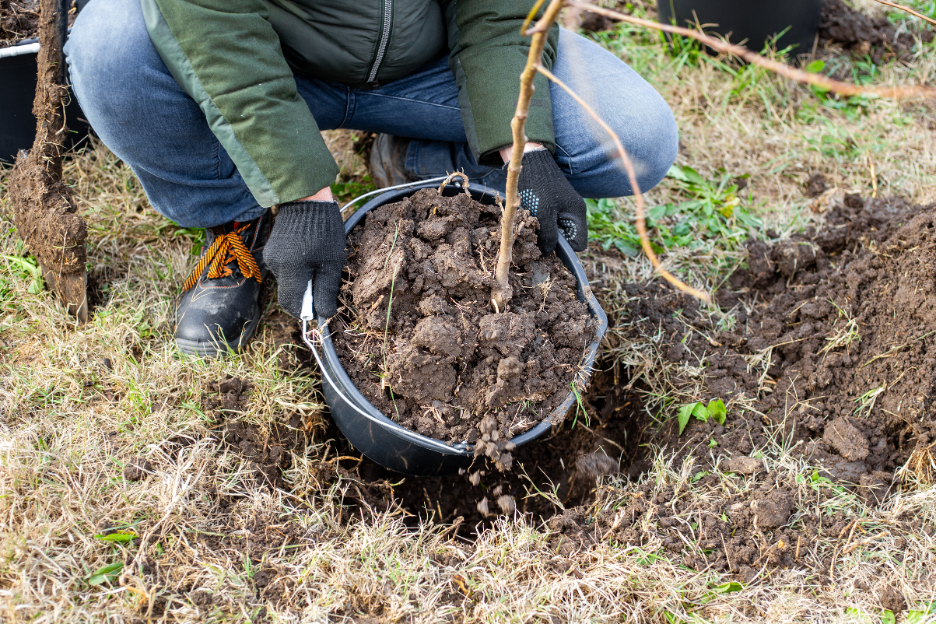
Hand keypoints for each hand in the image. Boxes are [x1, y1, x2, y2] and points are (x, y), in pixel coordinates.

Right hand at [263, 199, 345, 318]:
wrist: (307, 199)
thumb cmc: (323, 230)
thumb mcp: (332, 263)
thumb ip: (326, 291)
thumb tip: (324, 314)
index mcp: (290, 271)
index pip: (292, 305)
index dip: (306, 312)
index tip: (321, 308)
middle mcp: (275, 266)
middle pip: (289, 294)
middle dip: (307, 296)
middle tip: (324, 283)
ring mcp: (271, 257)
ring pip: (288, 282)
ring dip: (304, 281)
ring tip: (320, 263)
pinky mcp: (272, 250)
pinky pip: (285, 269)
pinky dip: (298, 270)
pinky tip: (310, 256)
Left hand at [513, 149, 587, 255]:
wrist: (531, 162)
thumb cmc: (539, 186)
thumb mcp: (543, 213)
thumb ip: (548, 235)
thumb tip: (547, 253)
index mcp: (577, 214)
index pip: (579, 244)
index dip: (566, 250)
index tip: (550, 247)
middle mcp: (573, 213)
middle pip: (567, 239)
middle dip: (553, 242)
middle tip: (538, 239)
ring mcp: (564, 209)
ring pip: (557, 232)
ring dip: (545, 234)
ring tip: (533, 227)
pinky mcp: (553, 205)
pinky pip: (550, 223)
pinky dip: (541, 225)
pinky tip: (531, 220)